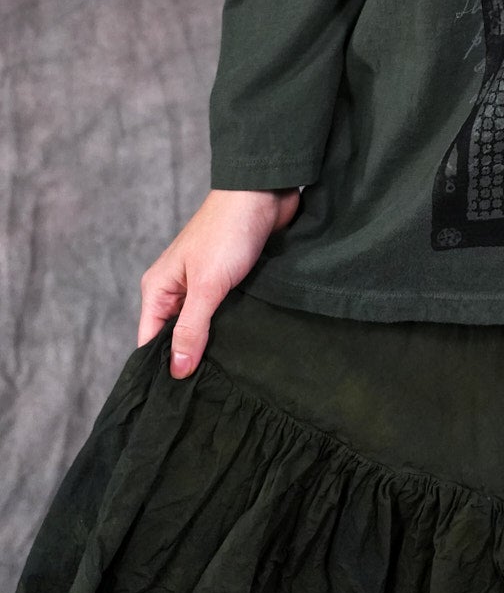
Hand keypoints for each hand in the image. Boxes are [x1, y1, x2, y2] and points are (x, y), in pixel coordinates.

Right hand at [137, 187, 301, 376]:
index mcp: (159, 288)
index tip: (176, 401)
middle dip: (189, 359)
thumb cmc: (229, 231)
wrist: (265, 191)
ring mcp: (204, 285)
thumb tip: (177, 370)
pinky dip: (230, 328)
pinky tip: (243, 349)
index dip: (161, 368)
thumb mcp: (207, 285)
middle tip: (206, 395)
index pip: (149, 342)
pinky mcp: (230, 281)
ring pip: (203, 326)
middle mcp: (177, 288)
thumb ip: (191, 328)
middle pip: (176, 337)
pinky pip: (224, 314)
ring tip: (226, 378)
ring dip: (213, 344)